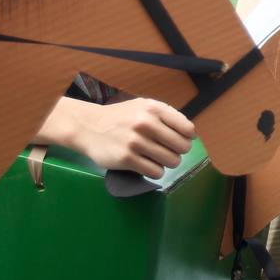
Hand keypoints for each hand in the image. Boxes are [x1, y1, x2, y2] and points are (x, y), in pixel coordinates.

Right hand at [52, 97, 195, 178]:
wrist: (88, 127)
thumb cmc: (121, 117)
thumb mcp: (143, 107)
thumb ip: (166, 116)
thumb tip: (190, 133)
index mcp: (154, 108)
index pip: (187, 129)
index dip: (187, 138)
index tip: (181, 140)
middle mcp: (146, 123)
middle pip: (181, 147)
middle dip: (178, 152)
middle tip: (167, 151)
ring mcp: (136, 142)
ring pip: (171, 161)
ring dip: (167, 162)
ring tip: (157, 158)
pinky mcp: (127, 159)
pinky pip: (155, 172)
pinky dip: (155, 171)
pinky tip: (147, 165)